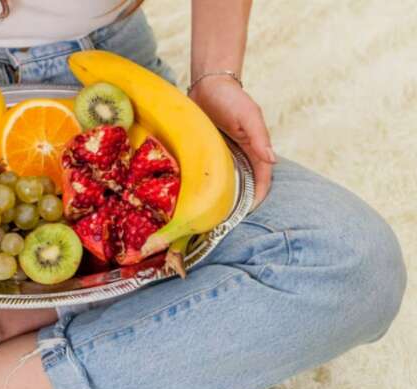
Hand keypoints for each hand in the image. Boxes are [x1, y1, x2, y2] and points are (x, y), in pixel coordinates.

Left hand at [189, 76, 274, 208]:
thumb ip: (260, 137)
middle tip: (227, 219)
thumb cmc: (230, 98)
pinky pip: (213, 171)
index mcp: (255, 148)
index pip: (262, 178)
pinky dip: (211, 183)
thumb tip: (272, 159)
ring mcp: (226, 153)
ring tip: (214, 213)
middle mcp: (241, 154)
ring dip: (225, 195)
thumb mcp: (248, 116)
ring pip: (229, 180)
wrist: (208, 85)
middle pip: (246, 183)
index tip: (247, 212)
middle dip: (241, 201)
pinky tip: (200, 194)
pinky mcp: (210, 151)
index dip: (257, 196)